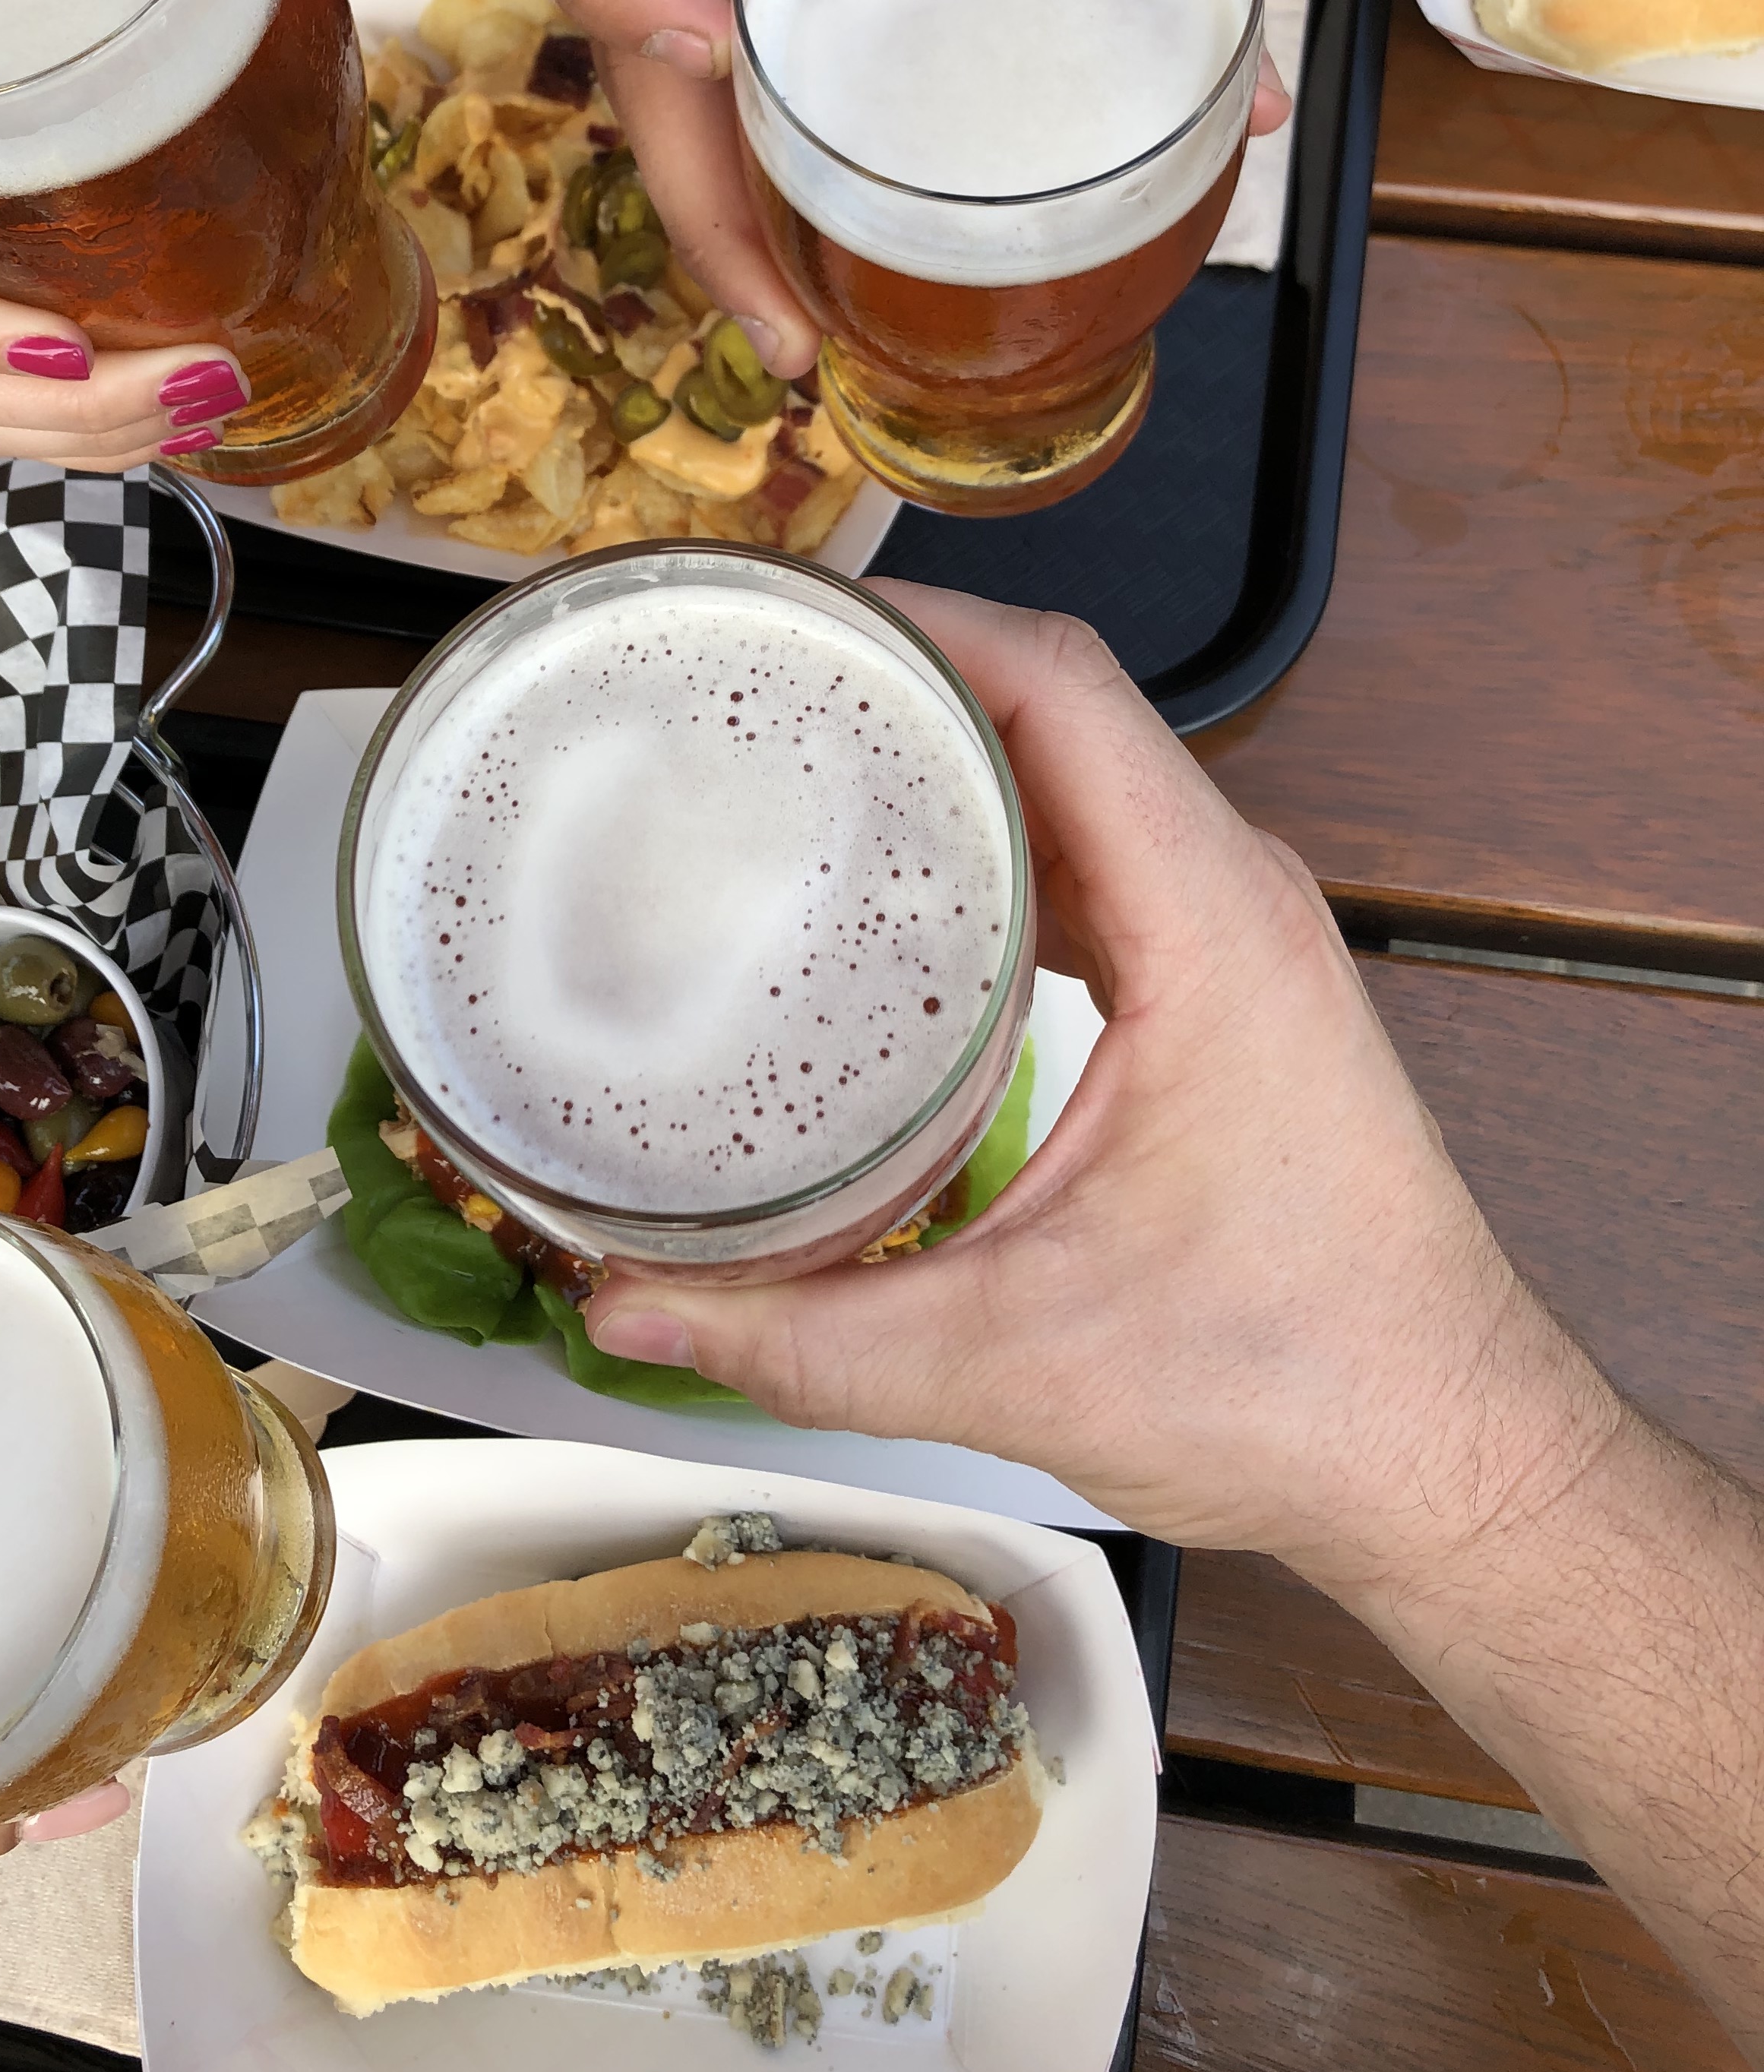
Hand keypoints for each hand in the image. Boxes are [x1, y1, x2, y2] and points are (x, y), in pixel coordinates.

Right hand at [474, 0, 1285, 374]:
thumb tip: (1257, 104)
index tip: (710, 40)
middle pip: (615, 42)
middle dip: (696, 202)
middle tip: (787, 330)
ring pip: (656, 95)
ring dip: (718, 222)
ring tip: (797, 336)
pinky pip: (704, 88)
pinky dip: (748, 181)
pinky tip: (806, 268)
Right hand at [585, 588, 1615, 1596]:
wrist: (1449, 1456)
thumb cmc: (1295, 1387)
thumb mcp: (1015, 1360)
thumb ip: (801, 1336)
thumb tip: (621, 1306)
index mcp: (1209, 924)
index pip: (1059, 689)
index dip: (920, 624)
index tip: (784, 615)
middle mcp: (1231, 895)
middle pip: (1056, 704)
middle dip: (902, 670)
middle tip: (742, 683)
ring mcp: (1233, 934)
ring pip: (1076, 777)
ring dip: (946, 754)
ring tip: (786, 760)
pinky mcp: (1220, 985)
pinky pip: (1096, 855)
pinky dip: (990, 841)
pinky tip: (883, 892)